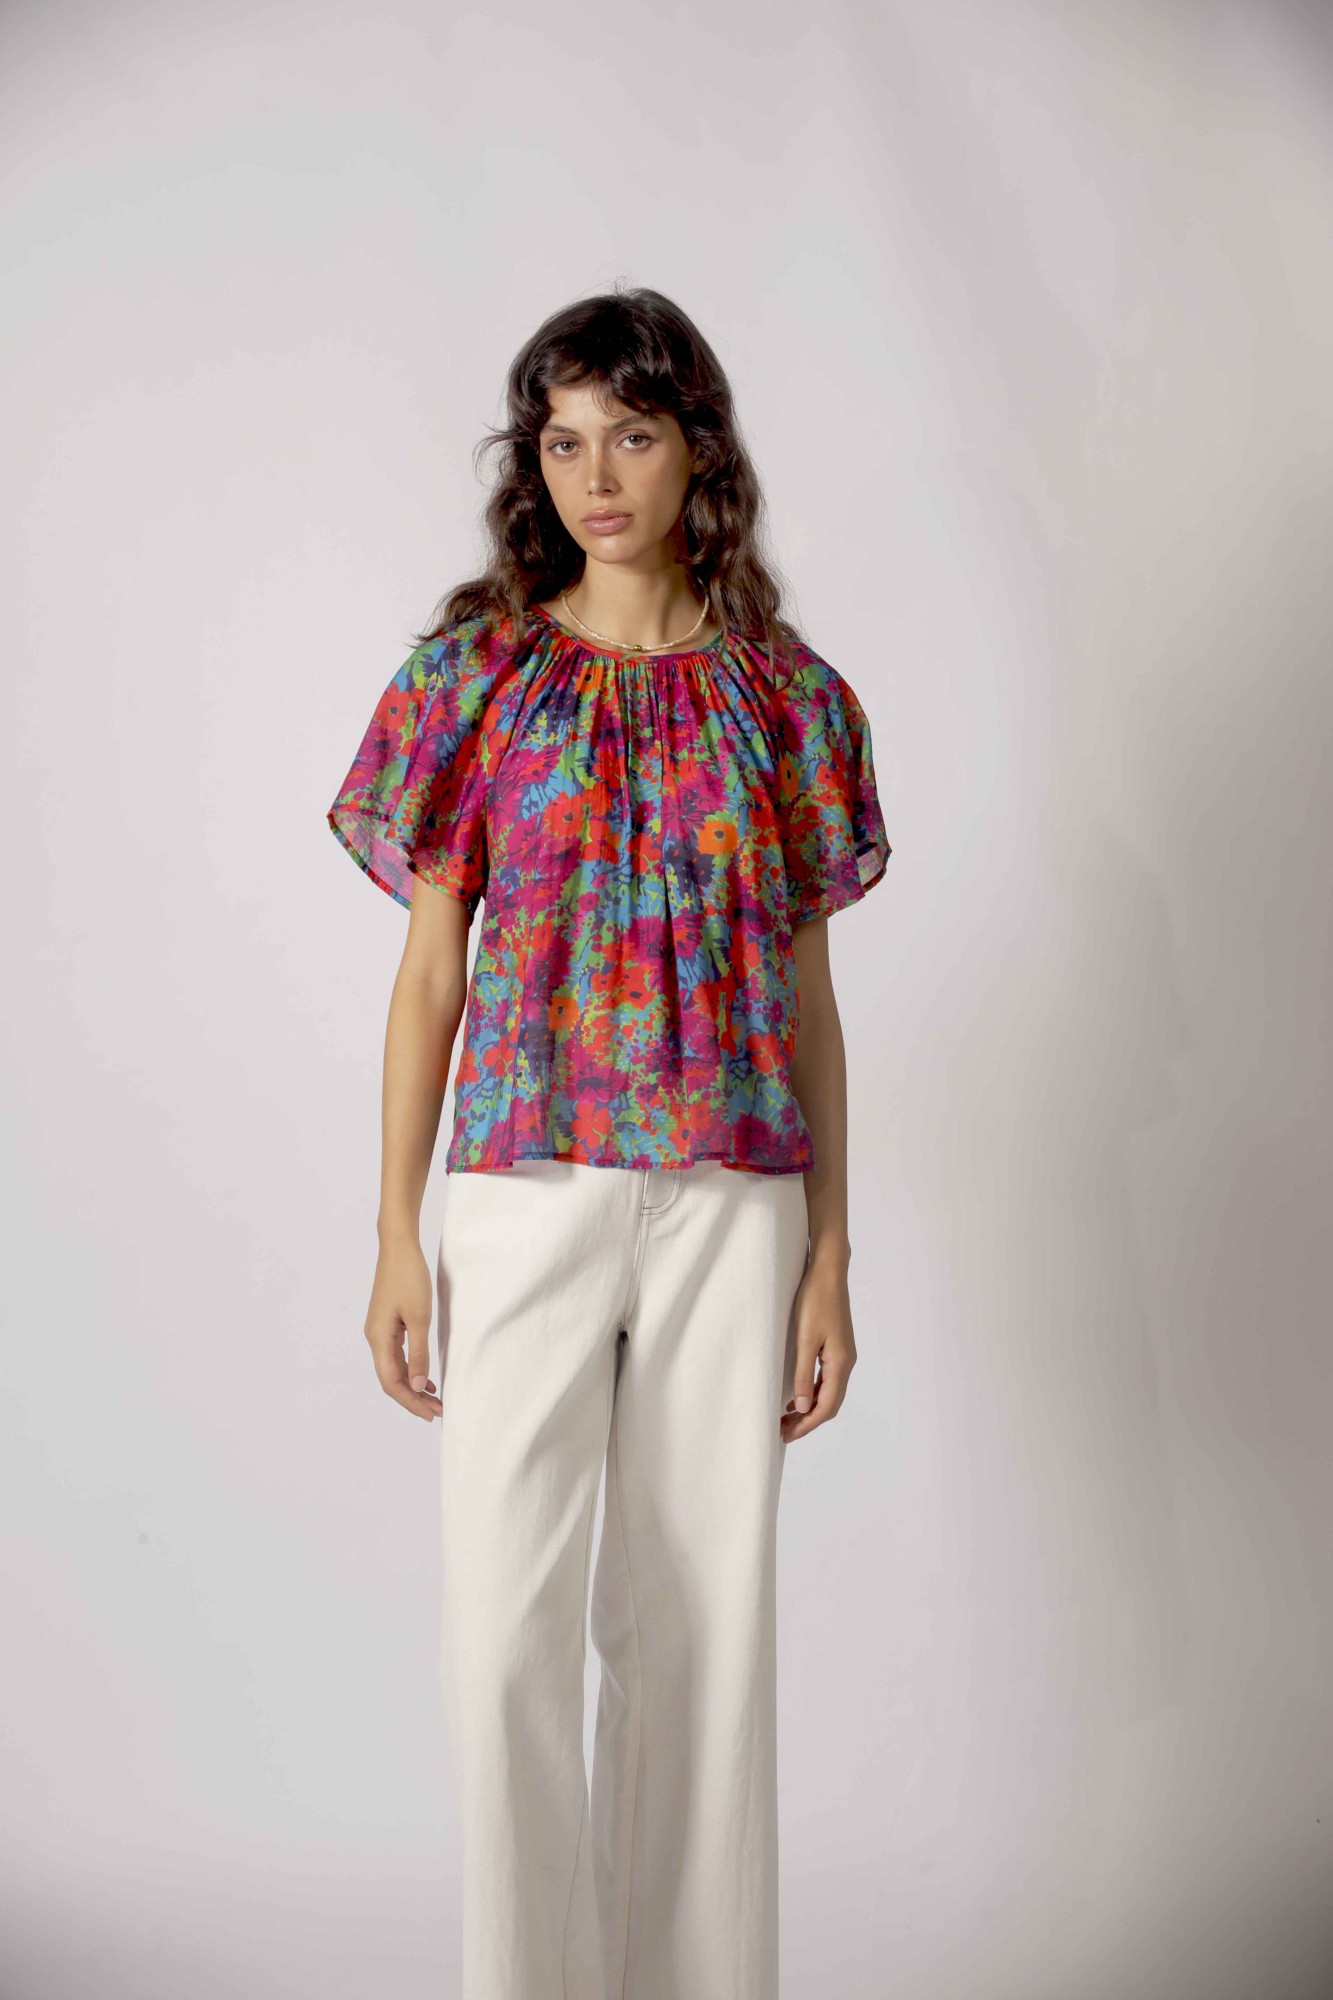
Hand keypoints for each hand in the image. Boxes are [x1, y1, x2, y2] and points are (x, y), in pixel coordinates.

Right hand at [364, 1234, 443, 1421]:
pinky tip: (426, 1377)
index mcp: (379, 1338)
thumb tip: (417, 1387)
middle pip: (391, 1379)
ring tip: (435, 1400)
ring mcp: (380, 1330)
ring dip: (413, 1385)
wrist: (398, 1245)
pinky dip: (411, 1368)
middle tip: (438, 1412)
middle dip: (413, 1398)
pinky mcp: (388, 1322)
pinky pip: (397, 1354)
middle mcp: (375, 1338)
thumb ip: (418, 1354)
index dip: (410, 1402)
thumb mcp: (419, 1317)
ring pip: (395, 1368)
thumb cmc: (409, 1277)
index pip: (391, 1382)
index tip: (431, 1414)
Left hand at [780, 1253, 856, 1442]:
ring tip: (786, 1418)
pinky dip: (812, 1392)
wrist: (828, 1271)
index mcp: (841, 1363)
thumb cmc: (815, 1301)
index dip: (807, 1424)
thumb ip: (803, 1375)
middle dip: (808, 1421)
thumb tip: (803, 1408)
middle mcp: (846, 1362)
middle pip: (830, 1403)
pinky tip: (796, 1395)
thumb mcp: (805, 1339)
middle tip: (783, 1431)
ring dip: (809, 1408)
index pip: (826, 1406)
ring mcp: (842, 1354)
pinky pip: (826, 1378)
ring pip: (828, 1392)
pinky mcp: (836, 1346)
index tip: (786, 1435)